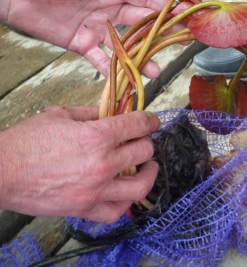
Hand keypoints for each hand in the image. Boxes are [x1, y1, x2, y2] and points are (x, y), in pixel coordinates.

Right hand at [0, 106, 159, 222]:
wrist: (0, 171)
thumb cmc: (26, 141)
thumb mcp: (60, 115)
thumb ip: (90, 113)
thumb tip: (110, 114)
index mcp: (96, 136)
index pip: (138, 125)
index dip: (150, 120)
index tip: (153, 121)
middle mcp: (102, 164)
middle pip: (144, 152)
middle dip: (147, 143)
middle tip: (142, 141)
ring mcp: (95, 190)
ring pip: (140, 186)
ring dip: (149, 174)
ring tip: (149, 168)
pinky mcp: (84, 209)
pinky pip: (116, 211)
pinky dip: (126, 202)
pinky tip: (126, 193)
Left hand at [1, 0, 169, 76]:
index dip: (164, 6)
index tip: (184, 14)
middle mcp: (105, 9)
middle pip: (139, 23)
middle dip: (160, 33)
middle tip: (179, 43)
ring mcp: (93, 27)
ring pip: (124, 45)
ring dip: (140, 58)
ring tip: (155, 70)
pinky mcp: (79, 43)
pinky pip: (99, 59)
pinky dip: (111, 69)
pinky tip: (126, 78)